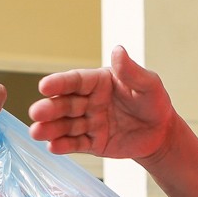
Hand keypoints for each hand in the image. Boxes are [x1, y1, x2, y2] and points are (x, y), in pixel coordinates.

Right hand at [30, 46, 174, 160]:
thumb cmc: (155, 103)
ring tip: (36, 132)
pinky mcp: (92, 143)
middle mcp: (89, 101)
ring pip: (66, 125)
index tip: (44, 86)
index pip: (76, 81)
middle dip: (49, 108)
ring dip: (50, 128)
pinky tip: (52, 146)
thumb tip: (118, 50)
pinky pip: (76, 144)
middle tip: (35, 113)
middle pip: (65, 103)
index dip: (59, 83)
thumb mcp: (148, 84)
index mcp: (99, 82)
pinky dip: (63, 145)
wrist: (162, 134)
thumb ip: (131, 71)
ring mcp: (89, 122)